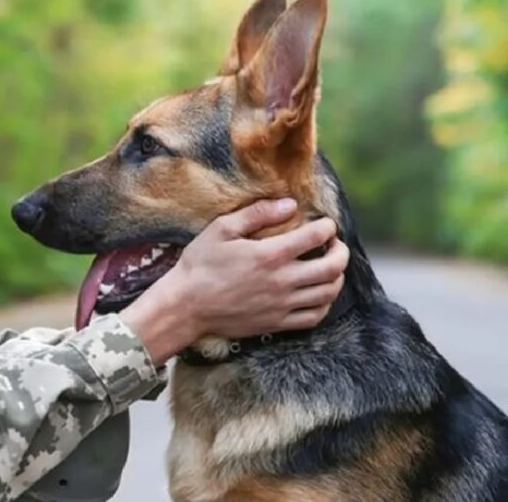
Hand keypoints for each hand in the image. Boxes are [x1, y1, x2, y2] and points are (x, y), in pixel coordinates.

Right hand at [120, 198, 348, 365]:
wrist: (186, 306)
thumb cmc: (200, 264)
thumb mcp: (221, 229)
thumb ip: (257, 214)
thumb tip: (289, 204)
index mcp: (270, 255)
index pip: (316, 237)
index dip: (327, 227)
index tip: (324, 224)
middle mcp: (282, 281)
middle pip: (332, 267)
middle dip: (340, 251)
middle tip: (334, 244)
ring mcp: (282, 305)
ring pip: (329, 292)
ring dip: (337, 276)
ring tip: (330, 267)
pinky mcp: (277, 323)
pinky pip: (314, 316)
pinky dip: (324, 303)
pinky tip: (318, 293)